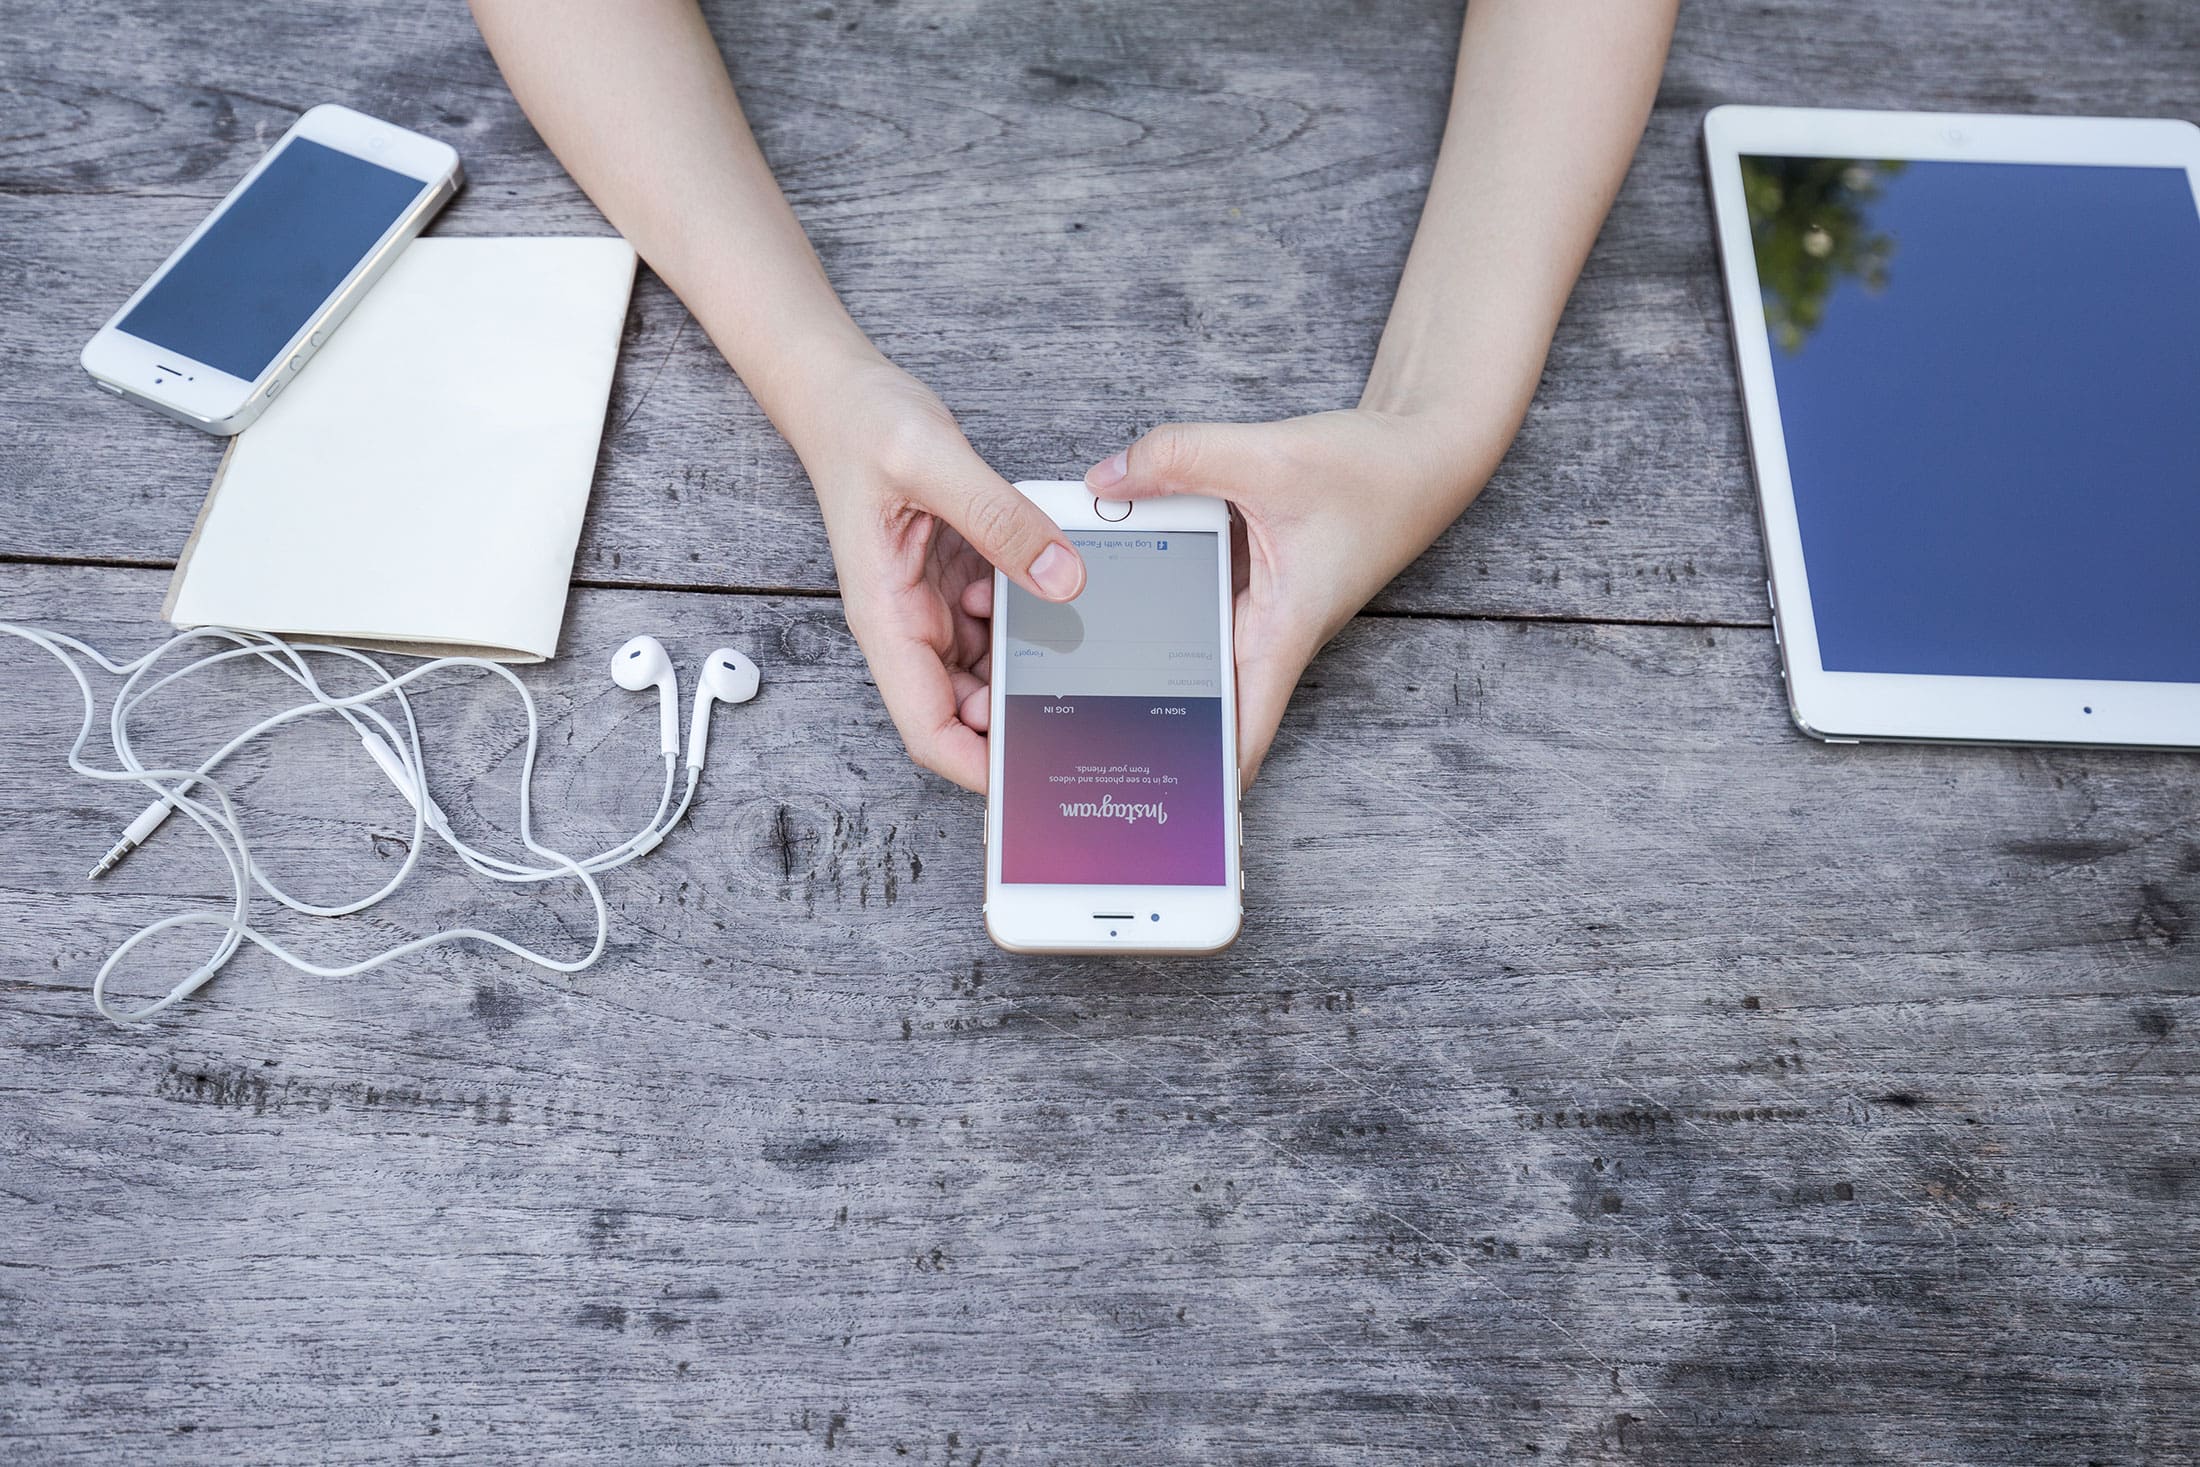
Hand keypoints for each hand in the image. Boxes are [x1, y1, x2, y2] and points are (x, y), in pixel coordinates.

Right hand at [790, 356, 1084, 792]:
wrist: (843, 392)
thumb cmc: (863, 425)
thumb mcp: (932, 459)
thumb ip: (1000, 518)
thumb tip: (1062, 579)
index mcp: (887, 616)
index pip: (930, 727)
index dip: (979, 766)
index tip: (1031, 783)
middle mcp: (910, 623)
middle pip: (967, 710)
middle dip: (1020, 723)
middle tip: (1090, 721)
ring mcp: (934, 605)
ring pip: (991, 668)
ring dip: (1033, 666)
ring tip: (1088, 656)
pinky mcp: (956, 579)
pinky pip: (1003, 621)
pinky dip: (1035, 619)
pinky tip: (1062, 593)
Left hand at [1084, 409, 1503, 784]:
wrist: (1422, 449)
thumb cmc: (1374, 472)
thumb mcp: (1270, 457)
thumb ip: (1182, 459)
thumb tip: (1106, 483)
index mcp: (1282, 630)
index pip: (1240, 729)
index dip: (1204, 780)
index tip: (1160, 816)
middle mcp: (1269, 627)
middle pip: (1202, 693)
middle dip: (1151, 719)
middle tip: (1081, 740)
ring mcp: (1260, 601)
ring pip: (1192, 632)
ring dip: (1148, 640)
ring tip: (1070, 657)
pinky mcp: (1253, 568)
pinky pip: (1197, 580)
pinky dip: (1161, 574)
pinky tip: (1110, 559)